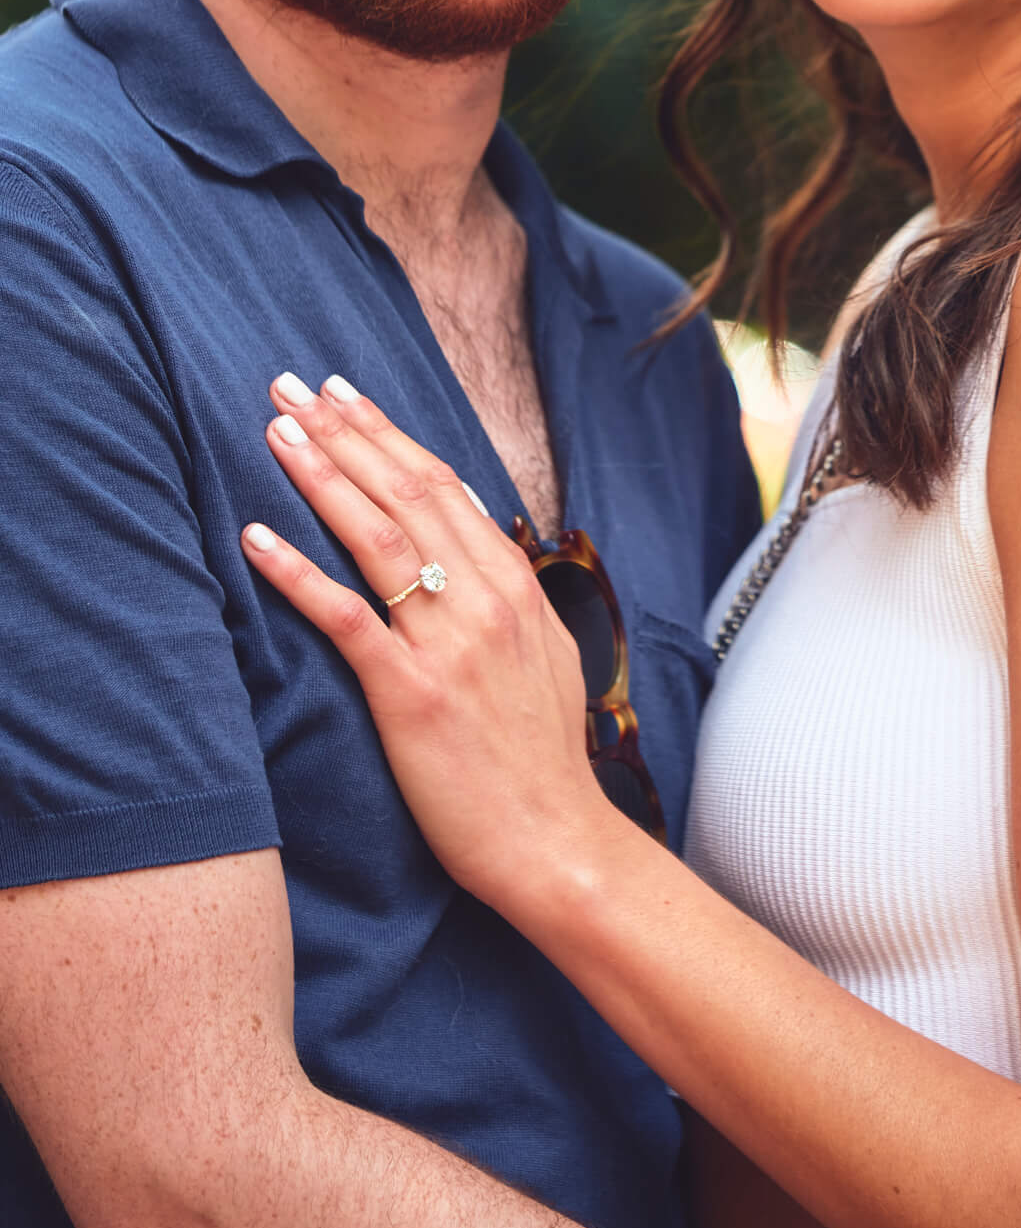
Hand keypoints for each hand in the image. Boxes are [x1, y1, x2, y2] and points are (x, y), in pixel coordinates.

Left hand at [241, 372, 622, 909]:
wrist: (558, 841)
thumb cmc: (542, 757)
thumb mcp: (544, 653)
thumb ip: (508, 593)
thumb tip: (474, 538)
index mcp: (516, 585)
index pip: (443, 485)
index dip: (387, 434)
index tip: (343, 394)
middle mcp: (485, 601)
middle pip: (406, 493)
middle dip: (344, 432)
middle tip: (289, 386)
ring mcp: (450, 646)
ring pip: (377, 538)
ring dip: (321, 477)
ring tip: (274, 431)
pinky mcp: (412, 696)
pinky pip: (347, 620)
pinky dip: (299, 572)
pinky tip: (256, 538)